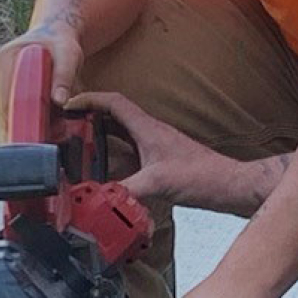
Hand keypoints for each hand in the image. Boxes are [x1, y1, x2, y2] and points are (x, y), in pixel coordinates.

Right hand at [0, 23, 83, 124]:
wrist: (51, 37)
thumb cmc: (60, 45)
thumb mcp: (69, 56)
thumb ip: (64, 77)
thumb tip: (59, 100)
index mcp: (2, 61)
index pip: (7, 101)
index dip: (23, 122)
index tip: (40, 135)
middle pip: (5, 112)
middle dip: (28, 126)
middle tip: (55, 133)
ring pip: (5, 115)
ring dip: (27, 124)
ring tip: (54, 124)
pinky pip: (8, 112)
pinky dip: (24, 119)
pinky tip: (44, 118)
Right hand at [72, 91, 238, 208]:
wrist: (229, 186)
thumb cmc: (203, 177)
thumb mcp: (158, 184)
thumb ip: (125, 190)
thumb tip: (98, 198)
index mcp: (148, 129)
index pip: (114, 102)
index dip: (89, 99)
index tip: (68, 103)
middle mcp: (152, 133)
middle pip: (115, 116)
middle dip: (90, 117)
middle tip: (68, 124)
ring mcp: (158, 146)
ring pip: (124, 133)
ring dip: (103, 135)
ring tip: (81, 143)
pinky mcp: (163, 161)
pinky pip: (133, 151)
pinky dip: (117, 155)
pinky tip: (110, 168)